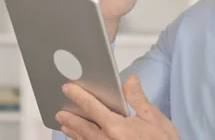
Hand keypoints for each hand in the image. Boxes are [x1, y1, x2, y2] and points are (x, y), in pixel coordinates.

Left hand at [56, 75, 179, 139]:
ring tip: (65, 125)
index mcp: (117, 128)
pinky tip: (81, 139)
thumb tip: (129, 81)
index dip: (79, 96)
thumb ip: (137, 99)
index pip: (92, 107)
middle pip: (83, 127)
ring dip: (73, 132)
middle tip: (60, 112)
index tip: (68, 88)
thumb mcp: (154, 118)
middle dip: (71, 118)